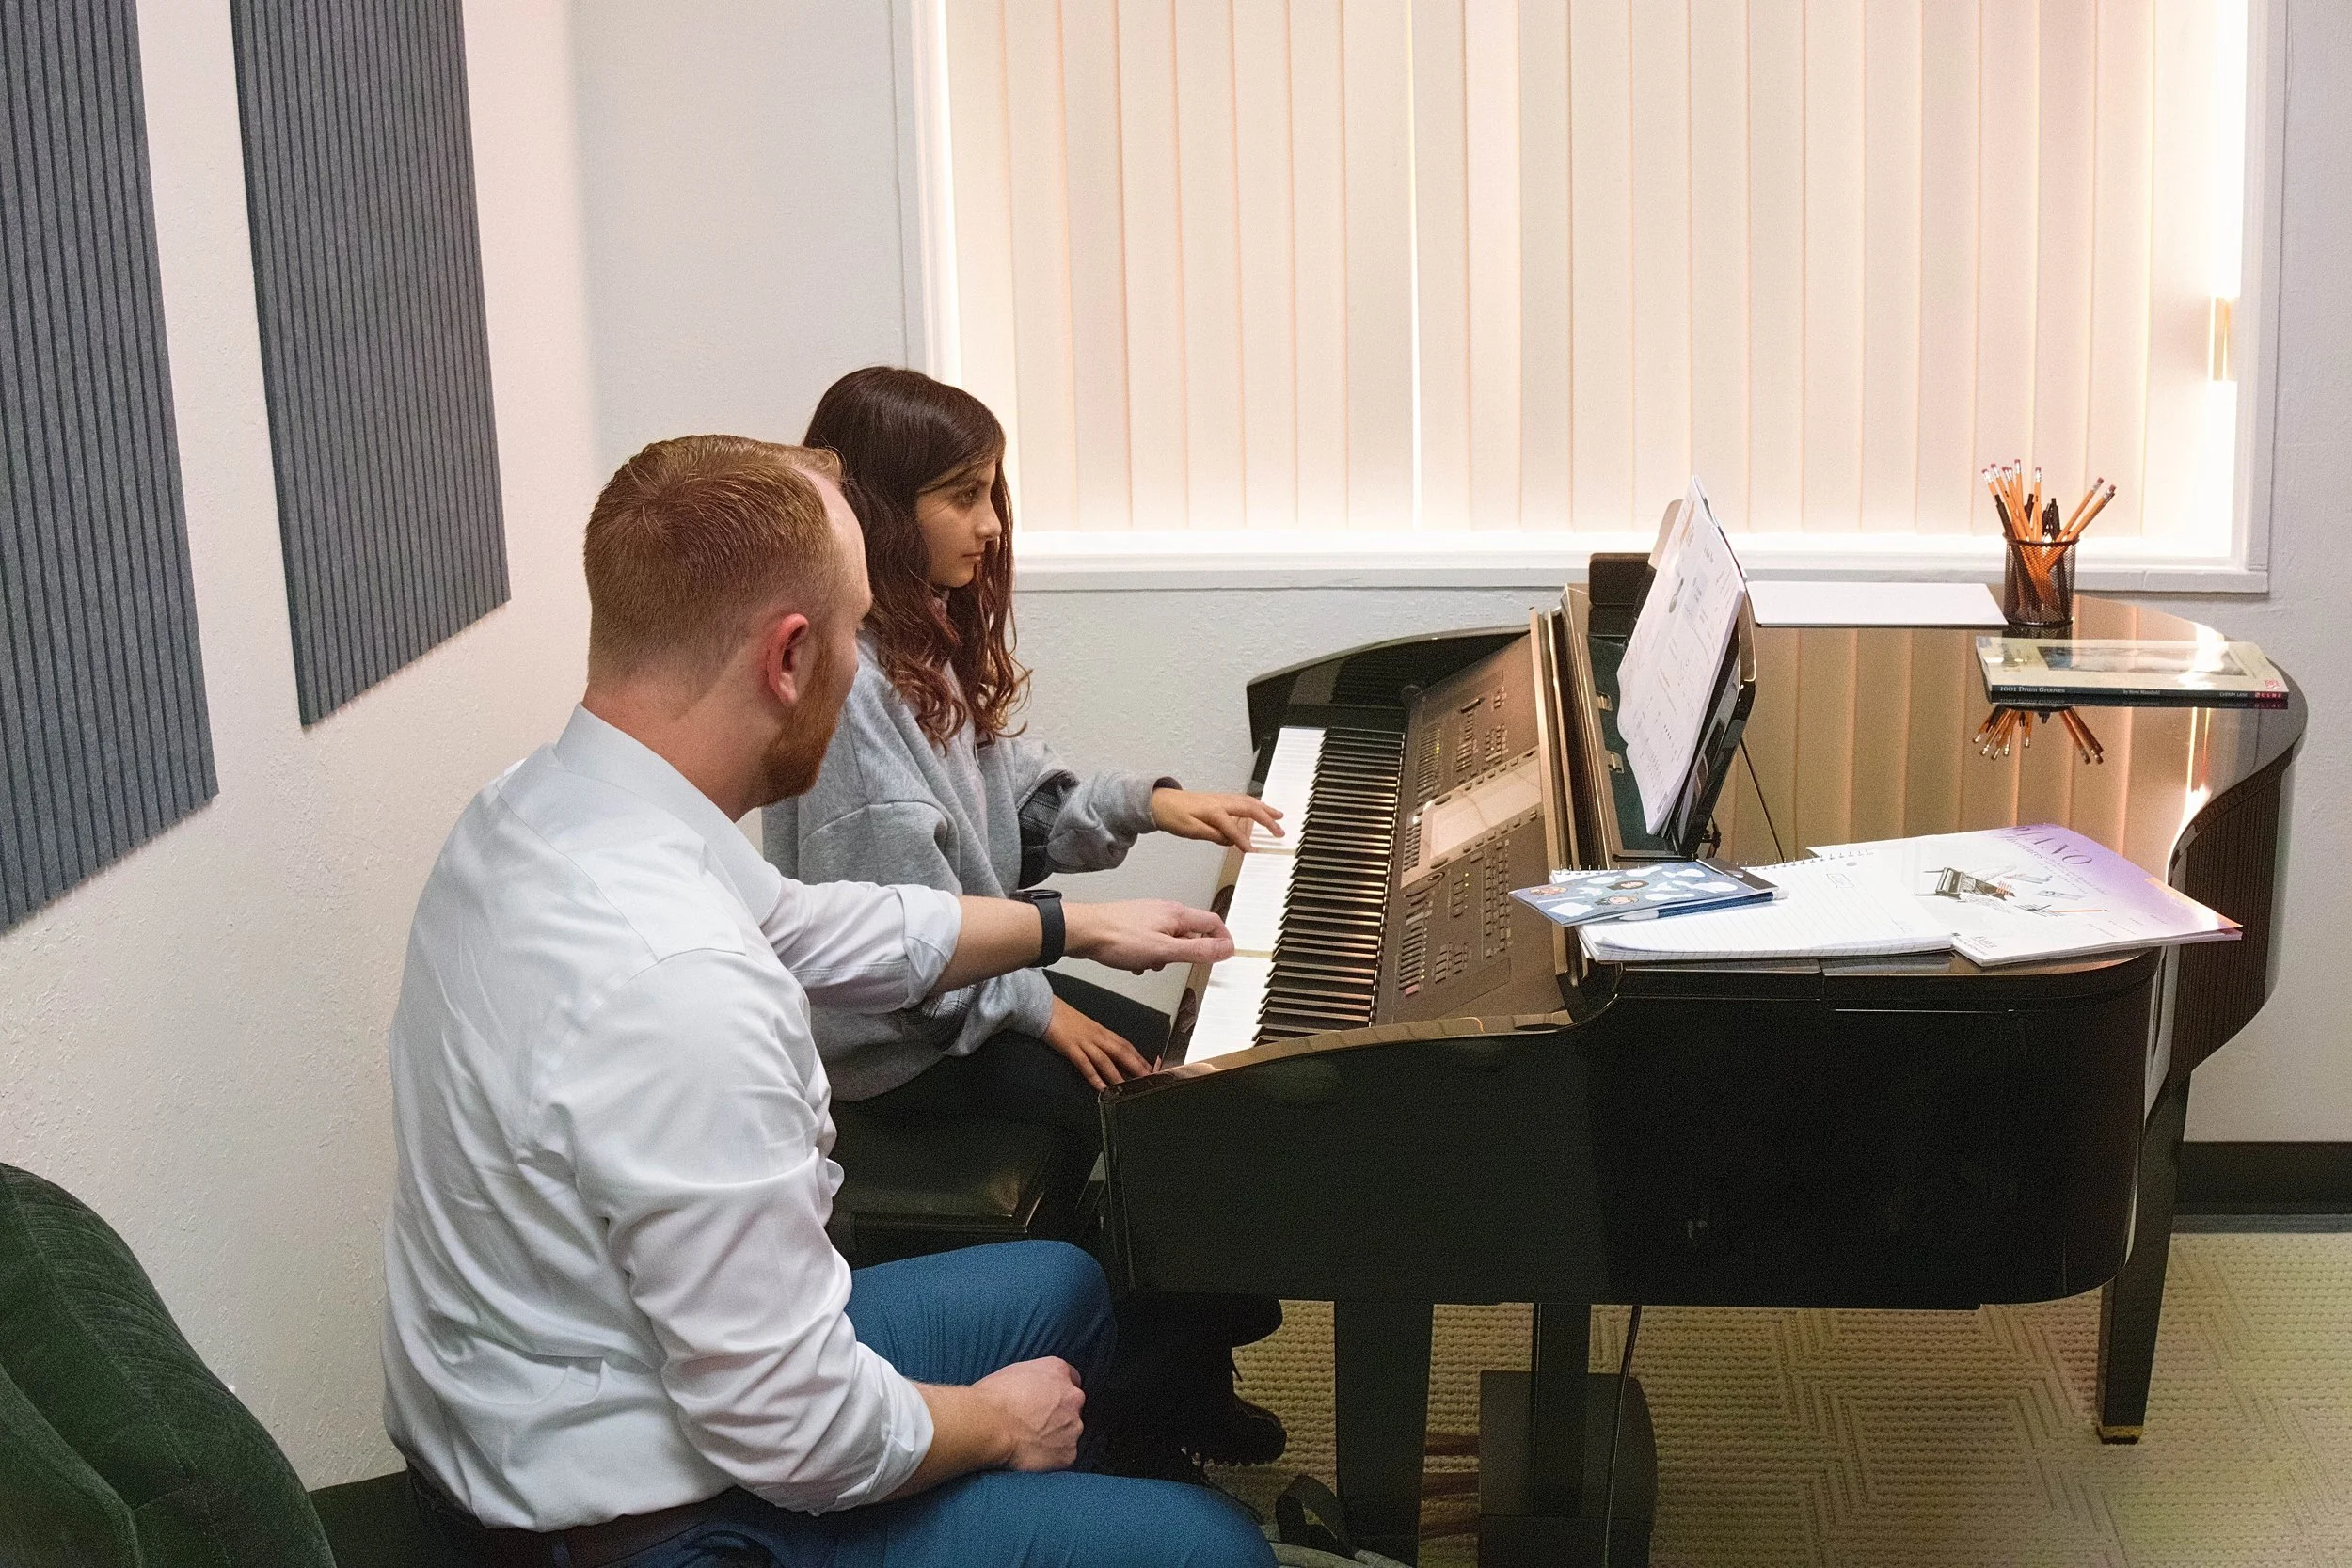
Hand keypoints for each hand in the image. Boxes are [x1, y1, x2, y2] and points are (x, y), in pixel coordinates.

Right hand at [974, 1357, 1084, 1471]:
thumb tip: (1035, 1390)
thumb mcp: (1015, 1371)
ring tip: (1031, 1441)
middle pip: (1072, 1407)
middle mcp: (1073, 1396)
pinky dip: (1052, 1457)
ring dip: (1056, 1436)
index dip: (1056, 1392)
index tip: (1045, 1402)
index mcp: (1058, 1371)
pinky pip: (1064, 1455)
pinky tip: (1033, 1454)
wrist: (988, 1425)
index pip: (1070, 1379)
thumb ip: (1035, 1378)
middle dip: (1059, 1414)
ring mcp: (1073, 1426)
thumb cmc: (992, 1398)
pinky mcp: (1068, 1452)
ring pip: (1070, 1432)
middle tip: (1035, 1424)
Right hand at [1042, 996, 1154, 1089]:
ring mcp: (1084, 1042)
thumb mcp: (1087, 1028)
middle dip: (1136, 1066)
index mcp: (1102, 1032)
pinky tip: (1101, 1086)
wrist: (1046, 1008)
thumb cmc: (1065, 1018)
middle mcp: (1097, 1036)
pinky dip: (1094, 1076)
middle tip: (1148, 1078)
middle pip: (1121, 1051)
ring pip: (1105, 1059)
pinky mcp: (1070, 1047)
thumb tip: (1111, 1054)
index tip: (1150, 1068)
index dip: (1139, 1057)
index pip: (1126, 1045)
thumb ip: (1099, 1040)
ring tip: (1127, 1087)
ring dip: (1117, 1074)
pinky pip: (1084, 1063)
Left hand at [1063, 899, 1232, 973]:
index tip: (1226, 955)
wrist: (1082, 931)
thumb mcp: (1164, 950)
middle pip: (1191, 932)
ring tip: (1150, 963)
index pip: (1213, 922)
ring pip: (1170, 939)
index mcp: (1177, 914)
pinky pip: (1152, 942)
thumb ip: (1198, 950)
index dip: (1223, 939)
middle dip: (1187, 953)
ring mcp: (1149, 917)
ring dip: (1166, 956)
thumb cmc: (1117, 938)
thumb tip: (1226, 949)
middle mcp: (1165, 911)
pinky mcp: (1134, 925)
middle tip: (1177, 965)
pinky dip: (1149, 955)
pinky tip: (1136, 963)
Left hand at [1151, 788, 1283, 852]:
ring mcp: (1220, 799)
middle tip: (1280, 830)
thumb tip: (1230, 841)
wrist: (1159, 802)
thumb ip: (1212, 835)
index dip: (1244, 841)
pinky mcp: (1218, 799)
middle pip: (1249, 808)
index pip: (1233, 828)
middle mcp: (1220, 802)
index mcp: (1213, 810)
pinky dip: (1254, 804)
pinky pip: (1241, 800)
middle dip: (1267, 819)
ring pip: (1248, 801)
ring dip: (1264, 809)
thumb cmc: (1171, 815)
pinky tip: (1259, 809)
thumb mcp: (1189, 830)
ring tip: (1279, 816)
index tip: (1253, 852)